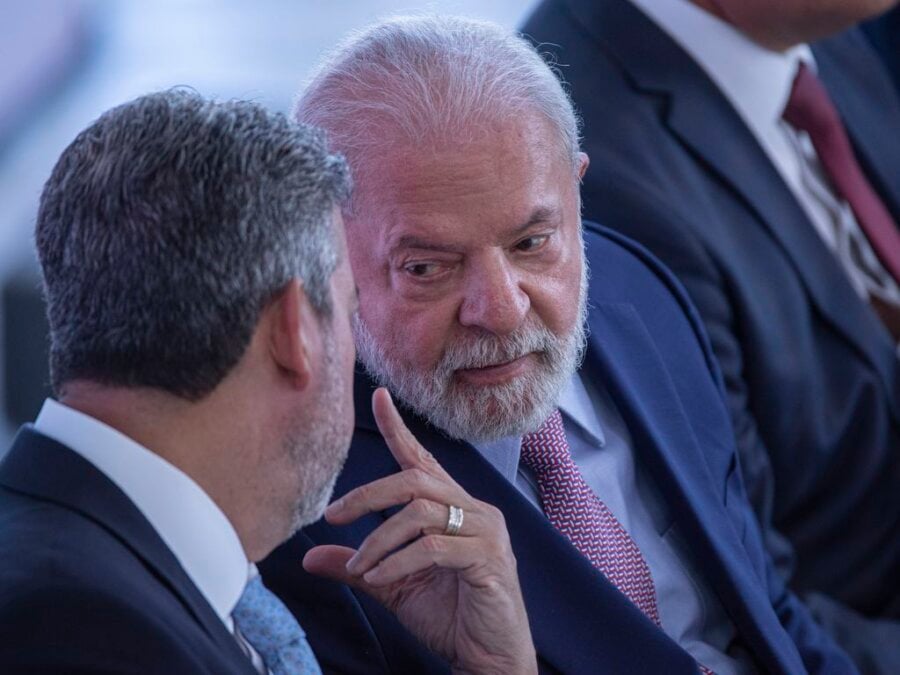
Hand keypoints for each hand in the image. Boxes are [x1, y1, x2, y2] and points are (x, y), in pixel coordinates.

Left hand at [303, 388, 536, 674]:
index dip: (399, 428)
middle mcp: (473, 510)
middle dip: (369, 494)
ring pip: (421, 512)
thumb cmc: (449, 616)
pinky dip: (397, 562)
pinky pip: (433, 547)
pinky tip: (377, 578)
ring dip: (379, 539)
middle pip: (415, 480)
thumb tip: (309, 557)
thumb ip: (358, 566)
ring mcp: (485, 531)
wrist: (488, 657)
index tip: (378, 396)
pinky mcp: (488, 558)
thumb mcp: (391, 585)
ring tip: (358, 566)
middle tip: (332, 515)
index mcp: (452, 508)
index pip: (422, 460)